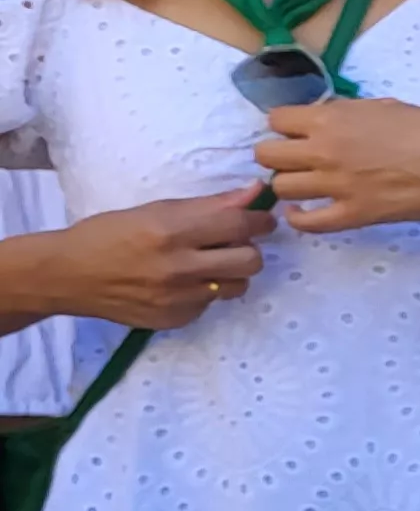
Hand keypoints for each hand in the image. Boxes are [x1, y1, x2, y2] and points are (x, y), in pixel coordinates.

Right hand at [24, 189, 273, 329]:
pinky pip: (211, 304)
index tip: (261, 218)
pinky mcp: (177, 318)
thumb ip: (208, 205)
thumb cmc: (109, 234)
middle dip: (249, 249)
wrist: (68, 275)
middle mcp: (179, 267)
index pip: (239, 225)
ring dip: (231, 273)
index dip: (259, 220)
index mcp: (171, 231)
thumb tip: (254, 192)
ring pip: (238, 286)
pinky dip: (205, 291)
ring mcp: (179, 297)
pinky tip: (180, 282)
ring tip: (207, 263)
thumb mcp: (155, 210)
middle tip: (234, 243)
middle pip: (250, 261)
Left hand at [256, 97, 419, 233]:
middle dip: (277, 154)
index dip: (285, 125)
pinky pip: (308, 223)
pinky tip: (302, 212)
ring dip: (289, 184)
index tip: (297, 131)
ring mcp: (335, 186)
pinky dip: (298, 218)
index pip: (276, 119)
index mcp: (330, 120)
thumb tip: (322, 122)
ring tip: (304, 184)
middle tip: (296, 159)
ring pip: (280, 187)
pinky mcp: (352, 214)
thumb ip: (342, 114)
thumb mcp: (378, 106)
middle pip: (266, 155)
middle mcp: (323, 151)